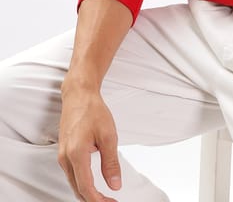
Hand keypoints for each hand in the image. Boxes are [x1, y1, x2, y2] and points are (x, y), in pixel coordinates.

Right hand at [58, 84, 121, 201]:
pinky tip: (93, 184)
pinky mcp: (63, 153)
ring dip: (88, 193)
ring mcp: (62, 156)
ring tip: (105, 197)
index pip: (86, 187)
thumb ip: (111, 162)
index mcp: (76, 154)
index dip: (98, 200)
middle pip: (78, 189)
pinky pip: (71, 175)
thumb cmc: (93, 110)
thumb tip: (115, 185)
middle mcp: (65, 158)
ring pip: (74, 183)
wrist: (78, 95)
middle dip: (93, 200)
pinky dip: (82, 183)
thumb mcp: (108, 135)